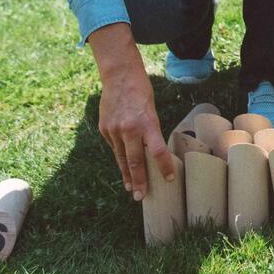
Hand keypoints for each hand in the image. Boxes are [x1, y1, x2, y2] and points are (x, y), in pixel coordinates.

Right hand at [95, 56, 175, 201]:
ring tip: (132, 188)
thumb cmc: (141, 92)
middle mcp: (129, 129)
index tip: (169, 179)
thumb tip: (149, 154)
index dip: (164, 167)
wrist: (119, 76)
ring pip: (121, 158)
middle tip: (141, 197)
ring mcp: (114, 130)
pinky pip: (114, 147)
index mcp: (147, 123)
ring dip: (127, 175)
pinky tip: (123, 165)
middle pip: (135, 161)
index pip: (158, 151)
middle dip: (139, 181)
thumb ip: (149, 132)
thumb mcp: (151, 111)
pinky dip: (119, 156)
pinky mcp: (104, 129)